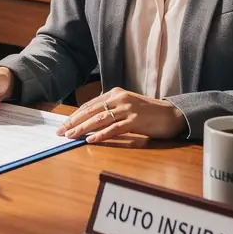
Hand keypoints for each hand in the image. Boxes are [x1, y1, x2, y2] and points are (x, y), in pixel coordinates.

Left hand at [57, 87, 184, 142]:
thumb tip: (90, 120)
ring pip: (100, 119)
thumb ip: (110, 110)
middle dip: (74, 122)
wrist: (171, 115)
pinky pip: (114, 128)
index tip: (64, 125)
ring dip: (83, 129)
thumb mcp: (126, 106)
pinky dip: (101, 134)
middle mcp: (119, 98)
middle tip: (61, 132)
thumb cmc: (147, 113)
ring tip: (71, 136)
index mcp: (115, 93)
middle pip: (91, 111)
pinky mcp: (135, 120)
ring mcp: (127, 109)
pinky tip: (91, 140)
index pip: (90, 105)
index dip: (75, 115)